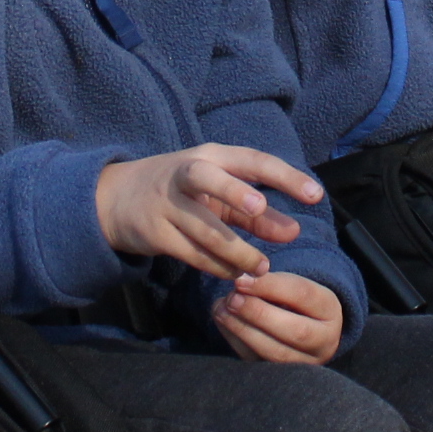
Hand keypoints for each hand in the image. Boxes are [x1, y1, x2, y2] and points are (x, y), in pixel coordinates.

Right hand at [93, 144, 317, 279]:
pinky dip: (216, 266)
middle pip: (209, 179)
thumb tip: (294, 231)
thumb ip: (256, 215)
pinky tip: (233, 274)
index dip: (284, 176)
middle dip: (234, 192)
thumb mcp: (218, 194)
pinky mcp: (155, 232)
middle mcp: (187, 174)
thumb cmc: (184, 192)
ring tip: (261, 267)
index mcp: (212, 157)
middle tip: (260, 208)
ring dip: (237, 251)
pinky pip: (191, 252)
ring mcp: (167, 203)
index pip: (252, 161)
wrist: (117, 198)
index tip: (316, 194)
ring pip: (205, 228)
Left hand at [214, 268, 340, 365]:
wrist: (305, 329)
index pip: (303, 295)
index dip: (270, 286)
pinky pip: (258, 362)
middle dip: (258, 313)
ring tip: (221, 309)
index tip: (241, 280)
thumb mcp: (292, 286)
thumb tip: (240, 282)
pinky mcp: (282, 377)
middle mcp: (324, 341)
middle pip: (295, 331)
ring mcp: (305, 364)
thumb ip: (270, 283)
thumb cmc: (294, 301)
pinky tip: (223, 322)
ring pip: (276, 353)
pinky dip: (236, 341)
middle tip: (232, 298)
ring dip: (243, 330)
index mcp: (330, 311)